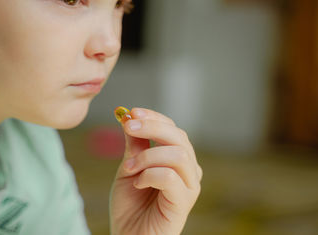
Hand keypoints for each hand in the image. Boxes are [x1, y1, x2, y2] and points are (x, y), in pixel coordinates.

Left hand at [109, 108, 201, 234]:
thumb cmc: (130, 204)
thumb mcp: (129, 168)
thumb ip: (135, 145)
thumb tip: (129, 116)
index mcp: (176, 158)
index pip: (172, 128)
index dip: (153, 117)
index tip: (131, 113)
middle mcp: (188, 170)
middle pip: (179, 136)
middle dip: (151, 127)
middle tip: (128, 128)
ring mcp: (189, 186)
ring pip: (177, 154)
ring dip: (148, 156)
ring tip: (129, 168)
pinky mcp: (184, 202)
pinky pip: (171, 177)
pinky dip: (150, 175)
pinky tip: (138, 184)